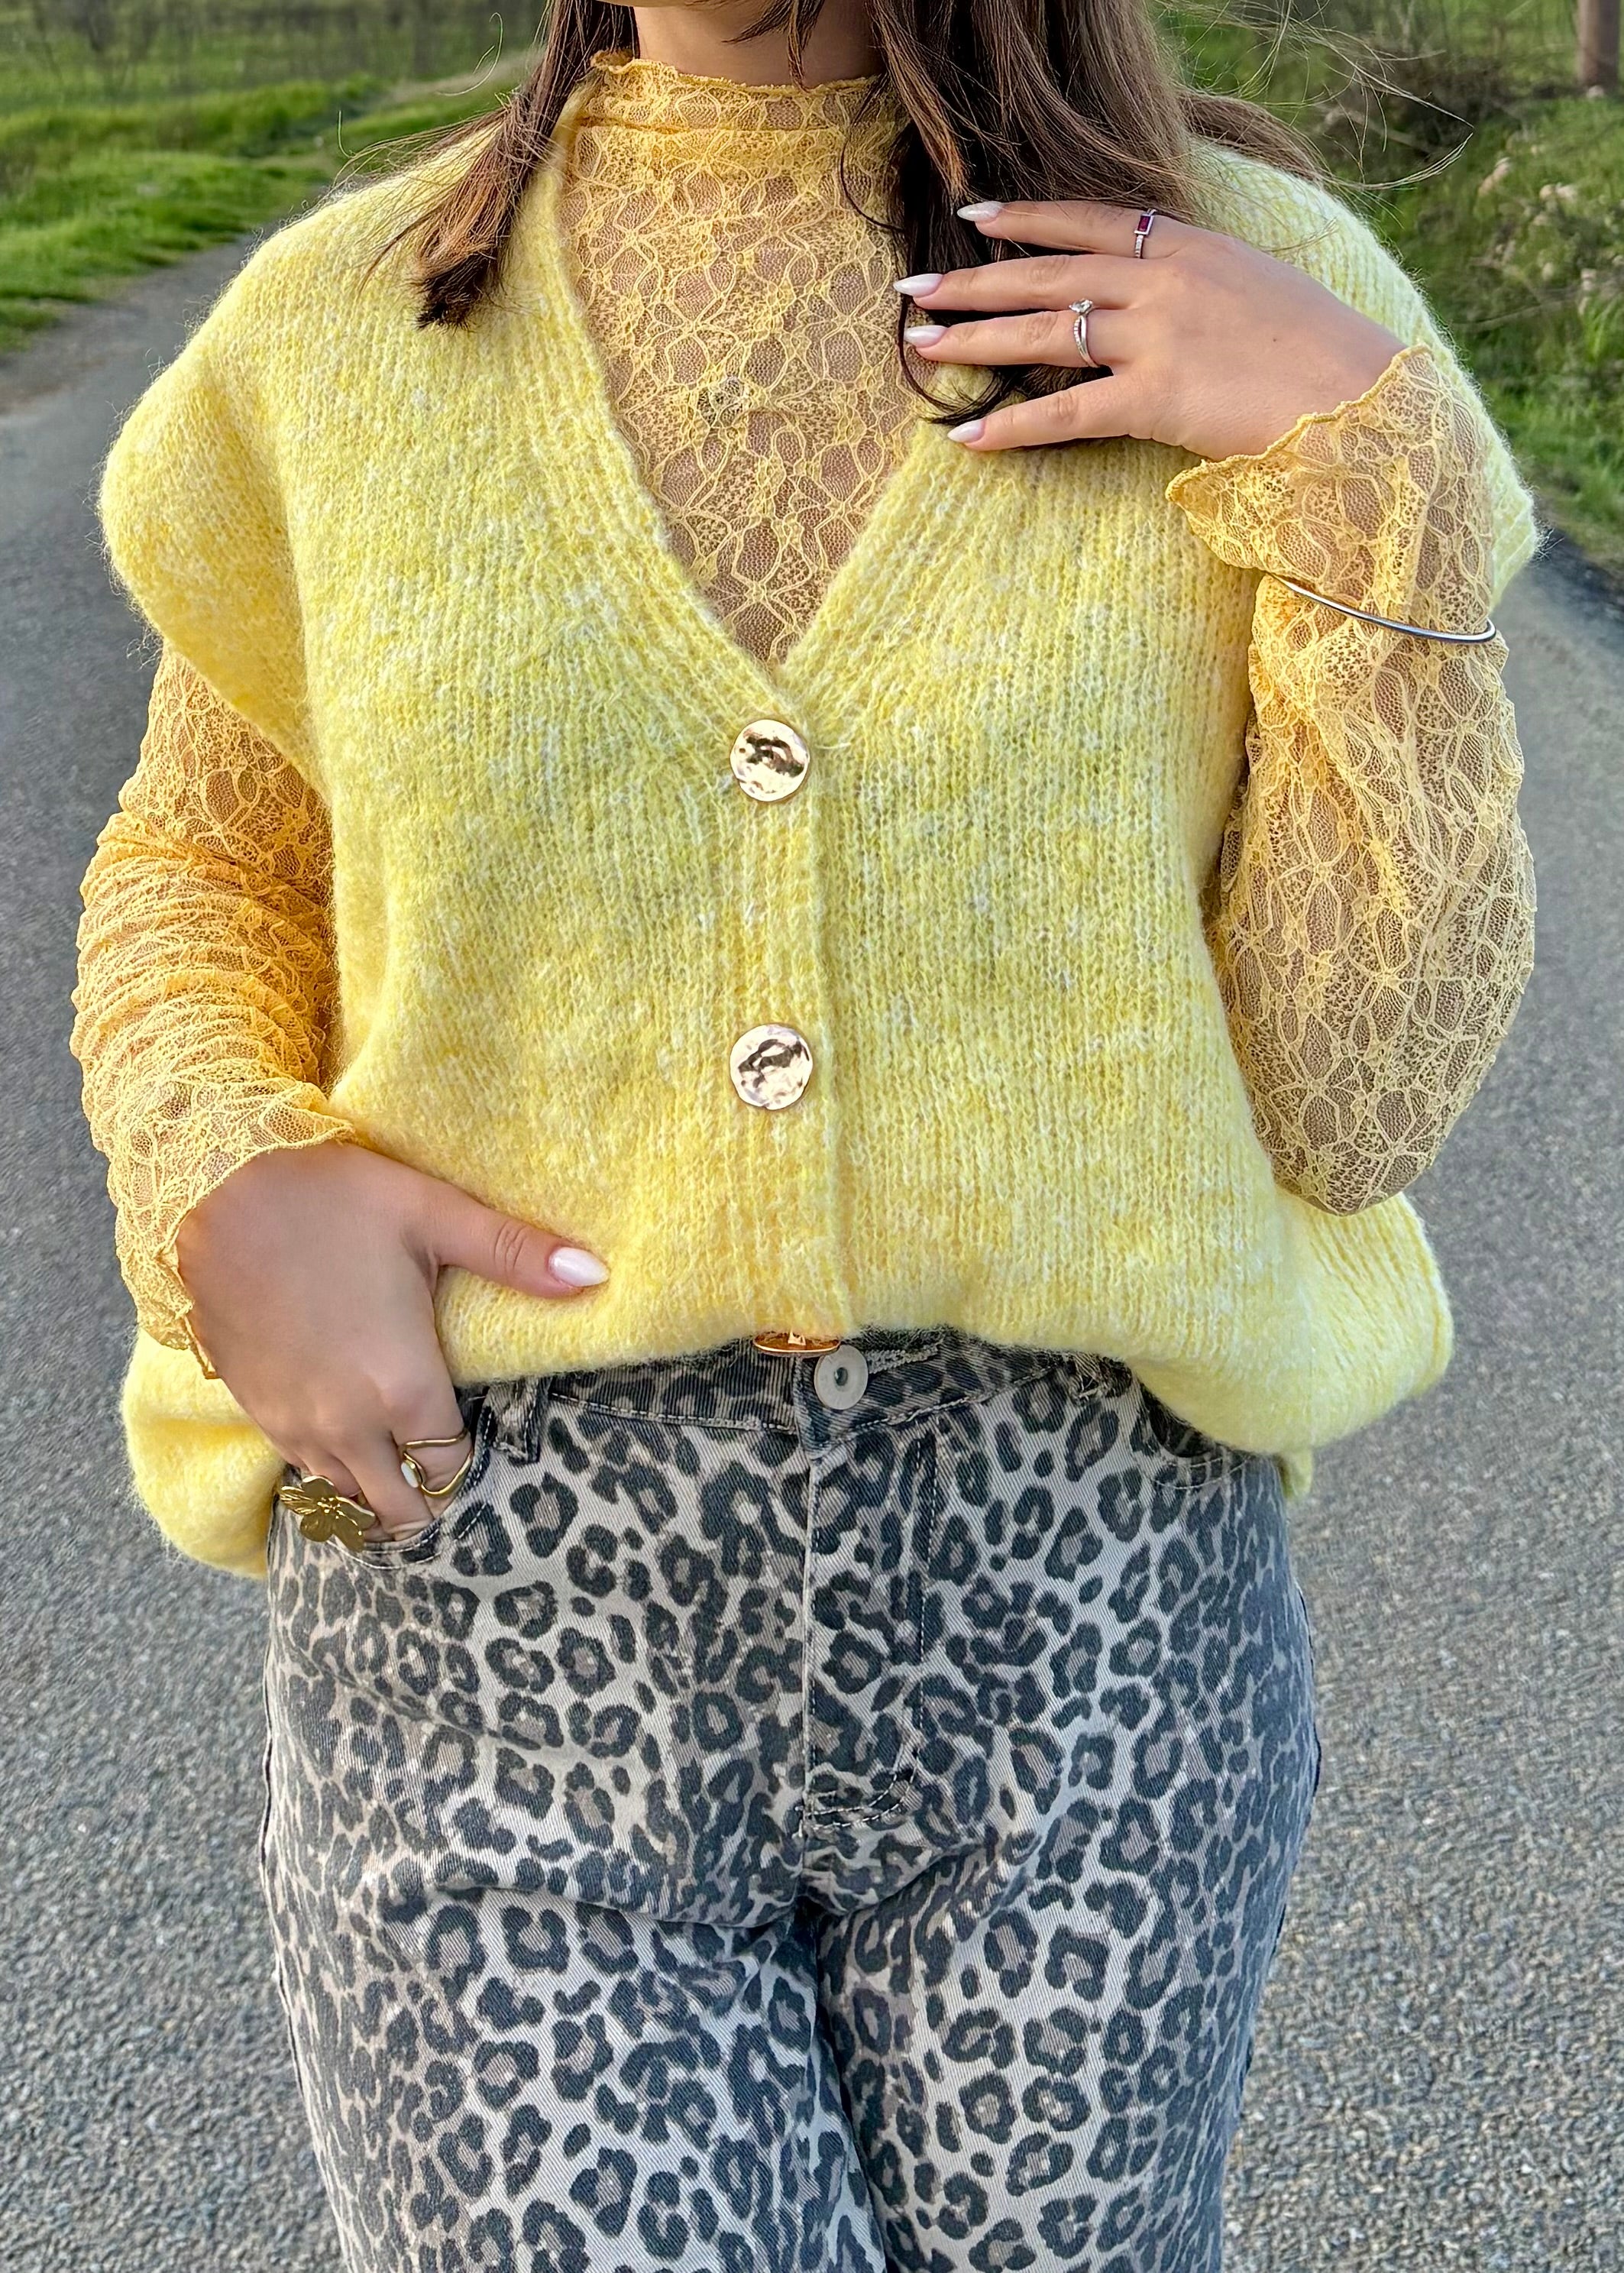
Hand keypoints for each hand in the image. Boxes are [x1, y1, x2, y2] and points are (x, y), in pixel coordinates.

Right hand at [175, 1144, 606, 1537]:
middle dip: (427, 1502)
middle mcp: (348, 1423)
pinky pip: (303, 1468)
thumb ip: (517, 1254)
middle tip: (446, 1484)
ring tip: (403, 1479)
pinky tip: (347, 1450)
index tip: (481, 1450)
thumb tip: (599, 1274)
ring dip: (377, 1492)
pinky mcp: (256, 1410)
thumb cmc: (334, 1199)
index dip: (469, 1463)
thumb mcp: (434, 1216)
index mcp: (403, 1386)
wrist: (214, 1188)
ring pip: (347, 1495)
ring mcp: (295, 1423)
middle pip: (400, 1505)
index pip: (451, 1465)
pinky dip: (330, 1471)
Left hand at [897, 198, 1403, 461]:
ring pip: (1043, 334)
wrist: (1359, 395)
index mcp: (1187, 247)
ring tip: (919, 346)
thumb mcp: (1260, 286)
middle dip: (974, 280)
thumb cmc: (1321, 352)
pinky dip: (1013, 427)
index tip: (976, 215)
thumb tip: (1166, 283)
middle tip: (913, 286)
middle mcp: (1162, 283)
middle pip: (1048, 273)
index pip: (1089, 220)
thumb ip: (1203, 278)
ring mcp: (1155, 339)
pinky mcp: (1155, 401)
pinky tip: (966, 437)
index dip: (1028, 217)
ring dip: (975, 340)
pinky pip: (1065, 415)